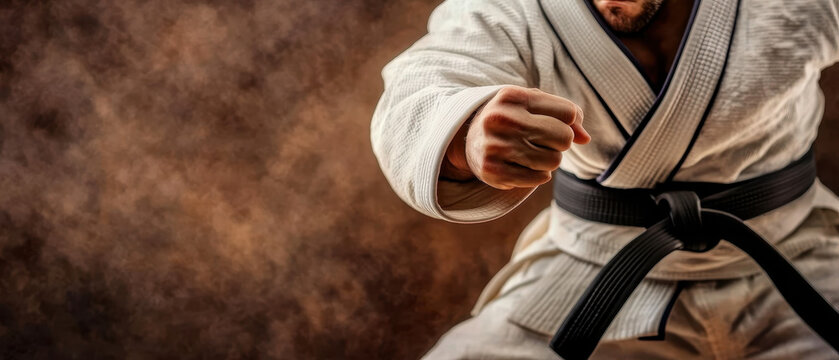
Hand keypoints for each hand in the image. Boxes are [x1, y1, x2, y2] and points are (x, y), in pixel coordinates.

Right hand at [443, 86, 589, 189]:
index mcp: (512, 96)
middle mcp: (502, 119)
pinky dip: (538, 175)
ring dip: (549, 160)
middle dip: (560, 142)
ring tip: (530, 152)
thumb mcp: (534, 105)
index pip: (568, 112)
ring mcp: (496, 147)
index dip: (568, 121)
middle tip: (544, 140)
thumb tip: (585, 138)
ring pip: (554, 161)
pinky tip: (522, 166)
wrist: (468, 140)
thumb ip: (566, 115)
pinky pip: (539, 179)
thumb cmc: (511, 118)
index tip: (553, 122)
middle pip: (564, 137)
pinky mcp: (493, 172)